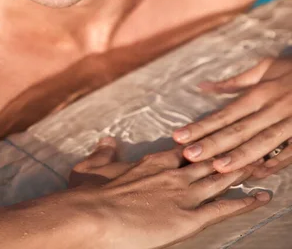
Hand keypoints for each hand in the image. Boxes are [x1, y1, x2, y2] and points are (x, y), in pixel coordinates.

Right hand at [68, 137, 268, 248]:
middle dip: (232, 153)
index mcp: (155, 161)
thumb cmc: (90, 193)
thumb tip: (107, 140)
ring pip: (222, 178)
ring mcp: (184, 193)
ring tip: (264, 164)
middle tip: (252, 145)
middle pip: (211, 159)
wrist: (94, 213)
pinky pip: (223, 207)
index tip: (219, 138)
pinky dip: (244, 202)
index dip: (205, 145)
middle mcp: (174, 172)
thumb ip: (103, 152)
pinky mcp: (189, 217)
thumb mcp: (92, 167)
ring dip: (244, 171)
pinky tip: (261, 198)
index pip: (188, 149)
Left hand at [173, 57, 291, 178]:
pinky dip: (270, 165)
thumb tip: (203, 87)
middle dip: (212, 144)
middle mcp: (272, 109)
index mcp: (260, 93)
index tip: (180, 136)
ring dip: (238, 156)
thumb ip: (233, 81)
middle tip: (188, 156)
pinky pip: (286, 154)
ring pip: (261, 143)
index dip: (202, 126)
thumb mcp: (264, 68)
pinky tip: (252, 175)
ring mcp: (290, 125)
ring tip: (216, 167)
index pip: (224, 114)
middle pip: (238, 130)